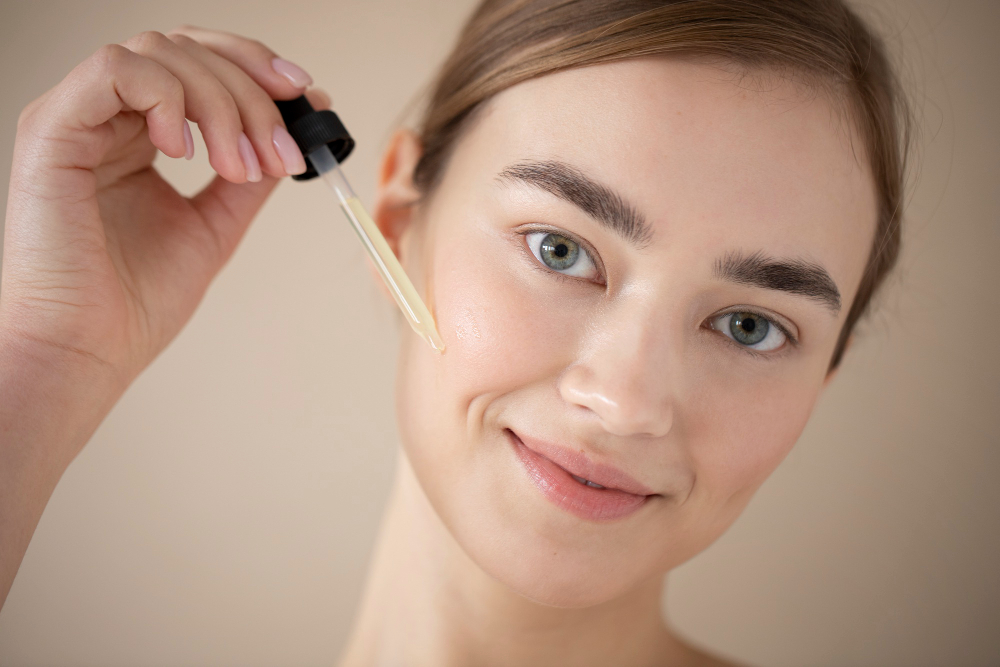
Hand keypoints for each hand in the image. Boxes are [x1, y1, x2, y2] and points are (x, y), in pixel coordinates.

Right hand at [1, 26, 328, 389]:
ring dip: (220, 104)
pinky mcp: (51, 130)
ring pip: (160, 53)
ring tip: (237, 168)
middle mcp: (108, 118)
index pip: (200, 65)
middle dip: (251, 90)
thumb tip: (296, 130)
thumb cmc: (137, 301)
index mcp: (141, 135)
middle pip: (187, 49)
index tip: (306, 98)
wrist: (90, 350)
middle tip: (280, 149)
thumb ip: (249, 176)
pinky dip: (168, 99)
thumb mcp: (216, 225)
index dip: (255, 69)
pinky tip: (184, 152)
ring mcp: (78, 119)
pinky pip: (115, 70)